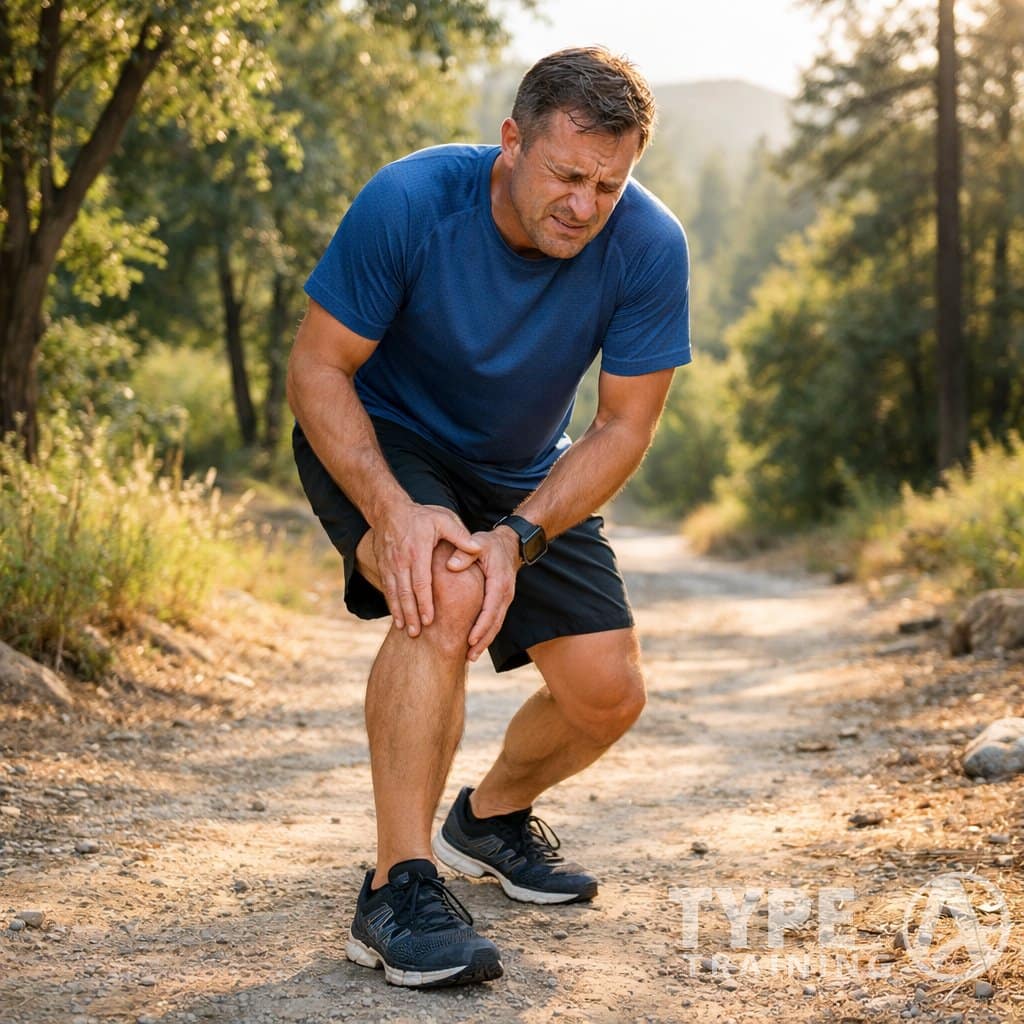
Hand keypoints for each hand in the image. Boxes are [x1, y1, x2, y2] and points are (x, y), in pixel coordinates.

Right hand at [372, 503, 480, 636]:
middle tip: (416, 633)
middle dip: (410, 614)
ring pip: (394, 593)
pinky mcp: (383, 566)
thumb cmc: (421, 516)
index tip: (429, 620)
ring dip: (399, 612)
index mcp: (418, 552)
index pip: (420, 582)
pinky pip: (387, 588)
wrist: (389, 509)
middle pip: (405, 593)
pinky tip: (397, 617)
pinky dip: (391, 604)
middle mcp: (401, 561)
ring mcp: (389, 565)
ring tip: (406, 630)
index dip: (424, 602)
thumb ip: (460, 535)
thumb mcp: (444, 519)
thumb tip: (478, 548)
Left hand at [448, 526, 520, 661]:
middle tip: (469, 656)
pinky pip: (495, 620)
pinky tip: (475, 644)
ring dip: (485, 641)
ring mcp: (505, 599)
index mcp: (499, 582)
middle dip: (483, 640)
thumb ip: (464, 553)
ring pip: (496, 625)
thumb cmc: (490, 544)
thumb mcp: (478, 543)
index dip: (481, 625)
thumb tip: (450, 565)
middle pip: (495, 622)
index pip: (491, 608)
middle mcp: (505, 593)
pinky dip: (486, 634)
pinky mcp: (501, 601)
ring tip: (471, 657)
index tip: (470, 639)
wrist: (509, 544)